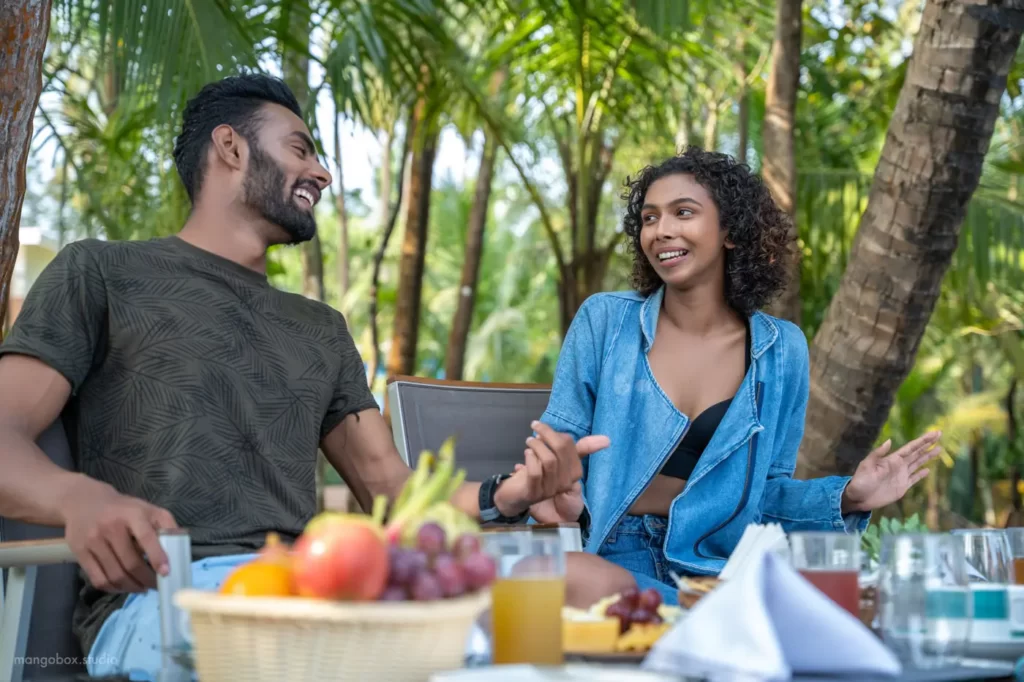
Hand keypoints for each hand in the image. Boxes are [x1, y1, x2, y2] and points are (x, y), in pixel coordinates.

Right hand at [60, 477, 178, 592]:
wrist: (83, 501)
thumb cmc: (122, 509)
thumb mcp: (147, 509)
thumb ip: (166, 524)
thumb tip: (180, 546)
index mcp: (132, 514)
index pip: (146, 537)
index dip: (157, 556)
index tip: (166, 572)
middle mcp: (111, 527)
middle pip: (130, 563)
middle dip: (146, 579)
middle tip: (156, 586)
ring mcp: (93, 541)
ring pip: (114, 575)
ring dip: (132, 587)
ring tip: (142, 588)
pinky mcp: (80, 552)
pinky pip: (98, 579)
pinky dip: (113, 588)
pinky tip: (123, 587)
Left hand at [493, 421, 609, 517]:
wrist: (515, 497)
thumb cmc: (539, 474)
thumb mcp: (558, 460)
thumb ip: (578, 448)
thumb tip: (607, 439)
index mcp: (574, 472)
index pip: (572, 447)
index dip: (557, 434)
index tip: (542, 427)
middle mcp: (565, 483)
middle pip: (561, 451)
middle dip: (547, 434)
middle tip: (534, 427)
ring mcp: (550, 490)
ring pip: (549, 461)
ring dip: (536, 446)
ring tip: (529, 442)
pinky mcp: (533, 494)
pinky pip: (535, 473)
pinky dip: (530, 459)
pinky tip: (526, 454)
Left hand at [841, 431, 942, 513]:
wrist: (858, 497)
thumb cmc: (861, 480)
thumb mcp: (866, 465)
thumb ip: (878, 454)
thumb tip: (889, 441)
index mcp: (892, 459)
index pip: (911, 448)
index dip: (923, 440)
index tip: (934, 433)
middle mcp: (899, 466)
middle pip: (917, 453)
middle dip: (928, 444)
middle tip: (939, 434)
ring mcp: (901, 476)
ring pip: (918, 464)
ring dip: (928, 456)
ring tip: (939, 449)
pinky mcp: (902, 487)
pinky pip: (914, 479)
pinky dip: (921, 474)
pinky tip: (928, 470)